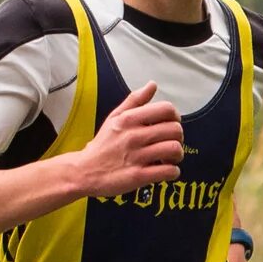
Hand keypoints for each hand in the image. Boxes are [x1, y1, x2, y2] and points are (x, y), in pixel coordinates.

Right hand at [73, 81, 183, 198]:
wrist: (84, 171)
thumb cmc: (103, 145)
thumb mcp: (114, 117)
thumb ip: (134, 100)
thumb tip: (152, 85)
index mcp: (129, 119)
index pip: (166, 109)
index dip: (175, 117)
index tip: (171, 124)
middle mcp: (133, 136)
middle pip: (175, 130)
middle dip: (178, 137)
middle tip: (170, 143)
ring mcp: (136, 156)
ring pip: (174, 149)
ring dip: (177, 155)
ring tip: (170, 158)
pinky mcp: (138, 176)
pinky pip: (167, 171)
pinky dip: (173, 172)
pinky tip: (166, 171)